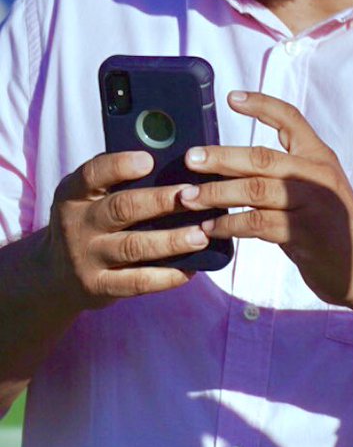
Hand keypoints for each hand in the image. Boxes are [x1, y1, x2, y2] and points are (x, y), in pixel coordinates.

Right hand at [41, 151, 203, 310]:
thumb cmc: (90, 223)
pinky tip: (191, 268)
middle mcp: (78, 224)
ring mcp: (87, 257)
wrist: (57, 276)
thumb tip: (171, 160)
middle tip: (194, 195)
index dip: (119, 166)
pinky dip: (168, 276)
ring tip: (201, 235)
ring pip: (134, 246)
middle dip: (161, 201)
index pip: (92, 174)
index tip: (149, 160)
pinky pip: (138, 281)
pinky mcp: (99, 286)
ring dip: (172, 240)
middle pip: (122, 208)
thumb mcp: (89, 198)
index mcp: (74, 195)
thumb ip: (117, 180)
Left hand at [180, 91, 352, 304]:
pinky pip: (256, 223)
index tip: (232, 98)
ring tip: (187, 198)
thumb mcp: (318, 190)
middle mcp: (317, 175)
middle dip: (220, 157)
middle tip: (190, 158)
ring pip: (254, 189)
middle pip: (262, 157)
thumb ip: (286, 174)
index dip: (262, 105)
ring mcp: (312, 203)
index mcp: (320, 158)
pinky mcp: (303, 232)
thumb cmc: (333, 227)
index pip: (291, 120)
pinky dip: (228, 225)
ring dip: (216, 193)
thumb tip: (231, 165)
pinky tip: (209, 228)